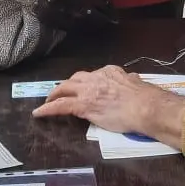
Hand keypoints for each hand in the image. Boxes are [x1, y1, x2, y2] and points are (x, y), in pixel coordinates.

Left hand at [31, 65, 184, 147]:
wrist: (145, 106)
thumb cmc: (145, 98)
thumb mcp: (136, 83)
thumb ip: (131, 81)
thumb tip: (134, 80)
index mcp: (110, 71)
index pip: (93, 75)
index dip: (87, 82)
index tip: (85, 88)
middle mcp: (96, 78)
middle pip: (75, 79)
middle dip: (67, 85)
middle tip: (61, 92)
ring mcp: (87, 91)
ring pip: (64, 89)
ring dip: (54, 94)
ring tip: (47, 101)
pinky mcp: (82, 105)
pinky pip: (60, 106)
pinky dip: (48, 109)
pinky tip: (39, 113)